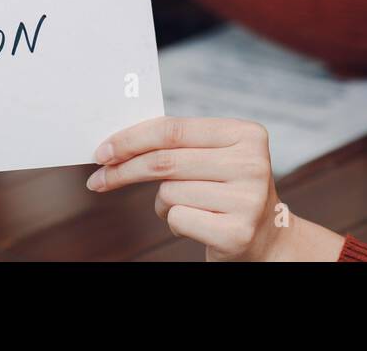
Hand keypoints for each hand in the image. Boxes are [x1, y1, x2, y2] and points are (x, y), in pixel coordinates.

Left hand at [87, 117, 310, 260]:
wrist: (267, 238)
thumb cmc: (227, 190)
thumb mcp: (214, 157)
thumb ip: (178, 144)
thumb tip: (115, 144)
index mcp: (246, 134)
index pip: (173, 129)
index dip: (131, 139)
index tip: (102, 150)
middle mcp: (252, 163)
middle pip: (165, 161)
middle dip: (124, 170)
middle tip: (98, 178)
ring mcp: (247, 199)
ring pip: (168, 192)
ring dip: (162, 202)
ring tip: (188, 206)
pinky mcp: (236, 232)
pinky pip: (178, 218)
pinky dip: (175, 222)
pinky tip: (198, 224)